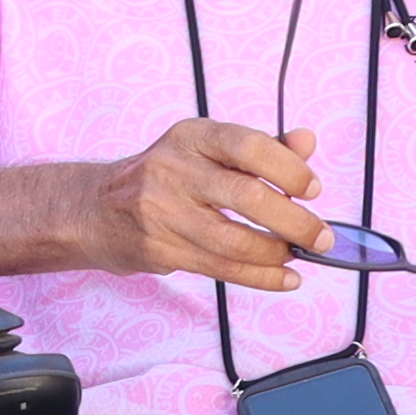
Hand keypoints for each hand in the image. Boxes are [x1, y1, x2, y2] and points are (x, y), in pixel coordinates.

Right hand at [76, 120, 322, 290]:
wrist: (94, 209)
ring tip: (299, 256)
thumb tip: (307, 142)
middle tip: (321, 236)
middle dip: (295, 221)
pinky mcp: (158, 249)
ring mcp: (161, 212)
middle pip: (246, 197)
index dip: (288, 169)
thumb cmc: (162, 177)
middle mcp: (173, 170)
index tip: (312, 189)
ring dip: (277, 254)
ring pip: (234, 240)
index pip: (248, 146)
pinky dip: (260, 277)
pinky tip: (283, 278)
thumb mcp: (205, 150)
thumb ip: (261, 148)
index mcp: (191, 137)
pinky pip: (220, 268)